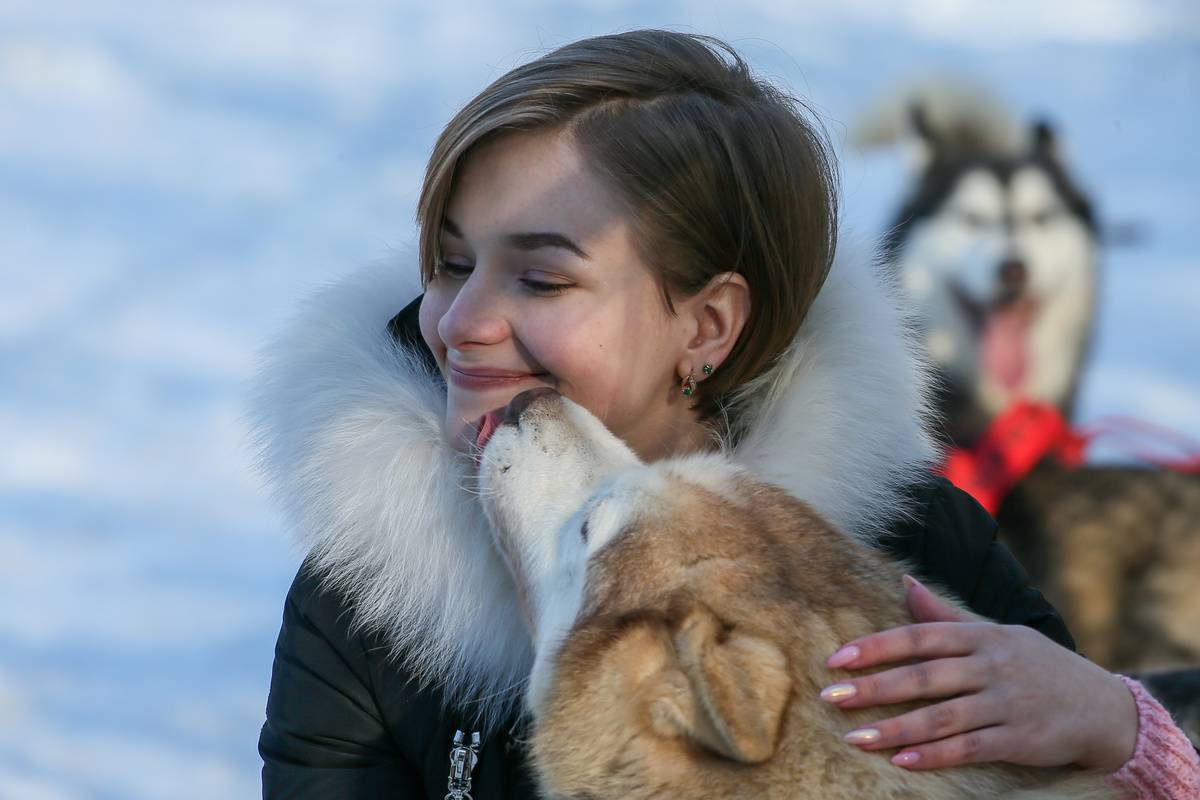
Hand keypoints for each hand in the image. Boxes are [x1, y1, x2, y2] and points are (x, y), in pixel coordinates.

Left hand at [819, 575, 1137, 771]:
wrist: (1106, 708)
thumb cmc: (1038, 666)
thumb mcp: (998, 633)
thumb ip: (947, 616)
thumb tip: (905, 582)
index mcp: (982, 636)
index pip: (920, 635)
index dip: (877, 646)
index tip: (836, 659)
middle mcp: (992, 665)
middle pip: (924, 675)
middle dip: (874, 687)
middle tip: (831, 698)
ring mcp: (1007, 702)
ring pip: (943, 716)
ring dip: (896, 728)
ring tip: (855, 738)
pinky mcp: (1021, 739)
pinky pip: (971, 748)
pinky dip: (936, 755)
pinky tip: (903, 762)